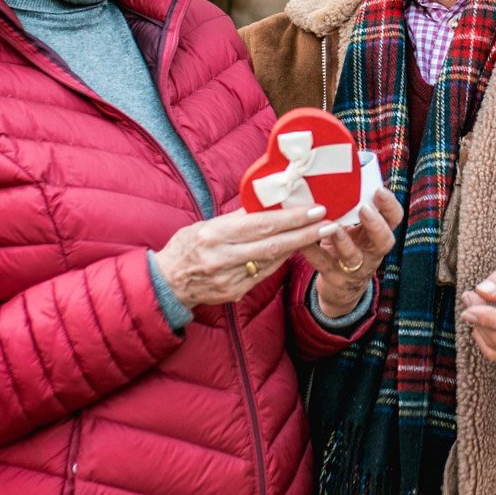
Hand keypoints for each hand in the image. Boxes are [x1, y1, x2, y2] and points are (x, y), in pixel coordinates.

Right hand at [154, 205, 328, 309]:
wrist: (167, 283)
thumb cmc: (186, 247)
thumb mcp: (207, 225)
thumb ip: (237, 217)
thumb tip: (267, 202)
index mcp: (215, 234)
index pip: (261, 224)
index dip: (291, 218)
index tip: (315, 209)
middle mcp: (224, 257)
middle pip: (273, 244)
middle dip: (305, 233)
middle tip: (328, 223)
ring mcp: (230, 278)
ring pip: (272, 261)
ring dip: (297, 247)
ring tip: (318, 233)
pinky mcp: (234, 292)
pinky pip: (264, 274)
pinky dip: (280, 261)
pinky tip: (293, 250)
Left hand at [301, 188, 402, 317]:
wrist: (340, 288)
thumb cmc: (347, 247)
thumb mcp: (355, 229)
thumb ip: (351, 208)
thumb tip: (341, 172)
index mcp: (377, 235)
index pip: (394, 219)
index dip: (390, 206)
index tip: (379, 191)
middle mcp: (371, 252)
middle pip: (384, 240)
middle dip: (376, 224)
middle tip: (364, 209)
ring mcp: (354, 267)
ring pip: (354, 256)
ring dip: (345, 240)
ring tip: (335, 227)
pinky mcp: (334, 277)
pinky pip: (323, 264)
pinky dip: (313, 252)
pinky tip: (303, 242)